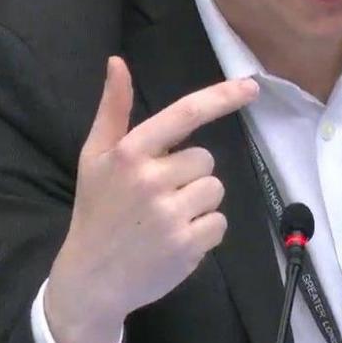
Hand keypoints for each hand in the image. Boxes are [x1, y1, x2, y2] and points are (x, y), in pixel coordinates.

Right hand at [44, 56, 258, 342]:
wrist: (90, 279)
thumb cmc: (96, 212)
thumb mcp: (95, 158)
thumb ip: (112, 110)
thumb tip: (117, 62)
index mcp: (129, 153)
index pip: (184, 115)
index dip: (221, 98)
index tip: (251, 87)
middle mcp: (151, 179)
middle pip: (205, 159)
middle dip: (189, 174)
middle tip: (159, 195)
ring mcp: (170, 214)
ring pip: (215, 190)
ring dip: (199, 203)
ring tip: (166, 219)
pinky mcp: (187, 246)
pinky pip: (219, 224)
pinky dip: (204, 232)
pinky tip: (176, 240)